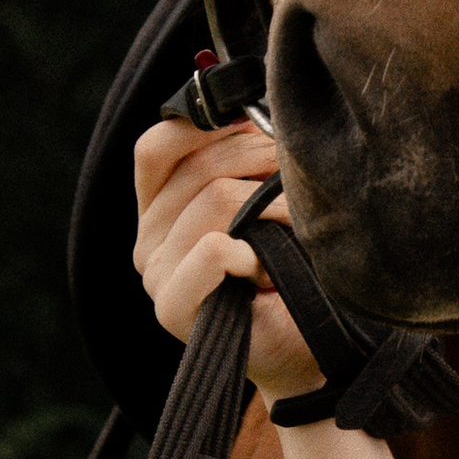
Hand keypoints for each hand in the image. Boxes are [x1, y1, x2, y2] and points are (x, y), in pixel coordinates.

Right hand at [131, 113, 325, 398]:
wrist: (309, 352)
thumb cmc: (294, 274)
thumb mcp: (269, 201)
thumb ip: (245, 157)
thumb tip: (251, 106)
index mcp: (162, 208)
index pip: (158, 145)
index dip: (206, 126)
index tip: (257, 126)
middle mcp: (149, 239)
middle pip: (200, 168)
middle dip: (264, 165)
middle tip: (303, 188)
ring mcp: (156, 275)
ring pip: (214, 201)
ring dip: (274, 210)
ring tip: (298, 234)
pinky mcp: (172, 306)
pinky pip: (212, 249)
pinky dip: (253, 254)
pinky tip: (270, 273)